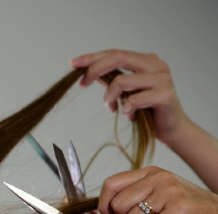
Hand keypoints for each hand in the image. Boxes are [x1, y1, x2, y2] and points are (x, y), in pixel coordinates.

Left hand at [71, 49, 188, 145]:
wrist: (170, 129)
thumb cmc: (146, 110)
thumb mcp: (126, 92)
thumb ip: (112, 80)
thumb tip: (89, 73)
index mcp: (147, 61)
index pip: (115, 52)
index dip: (93, 57)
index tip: (73, 63)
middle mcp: (156, 65)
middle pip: (118, 57)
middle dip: (95, 69)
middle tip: (82, 83)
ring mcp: (162, 79)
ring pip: (121, 80)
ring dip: (109, 97)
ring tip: (111, 107)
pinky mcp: (165, 95)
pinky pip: (133, 100)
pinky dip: (126, 110)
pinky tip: (130, 115)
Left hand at [98, 166, 217, 213]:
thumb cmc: (186, 209)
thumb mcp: (158, 195)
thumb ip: (134, 196)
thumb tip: (104, 211)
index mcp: (150, 173)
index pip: (111, 184)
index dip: (103, 204)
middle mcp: (159, 178)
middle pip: (119, 204)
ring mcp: (170, 192)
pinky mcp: (179, 209)